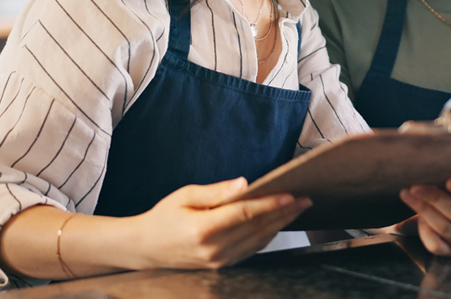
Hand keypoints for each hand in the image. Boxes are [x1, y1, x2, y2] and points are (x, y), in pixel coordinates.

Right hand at [134, 177, 311, 268]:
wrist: (145, 248)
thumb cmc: (164, 217)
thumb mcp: (185, 196)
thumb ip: (216, 192)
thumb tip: (244, 184)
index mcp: (202, 229)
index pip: (245, 214)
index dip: (270, 204)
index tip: (291, 194)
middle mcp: (213, 250)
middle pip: (257, 228)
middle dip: (283, 212)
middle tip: (305, 198)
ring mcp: (218, 262)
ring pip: (258, 241)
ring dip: (280, 224)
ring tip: (297, 208)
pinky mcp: (221, 267)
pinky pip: (251, 250)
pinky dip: (267, 236)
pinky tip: (278, 223)